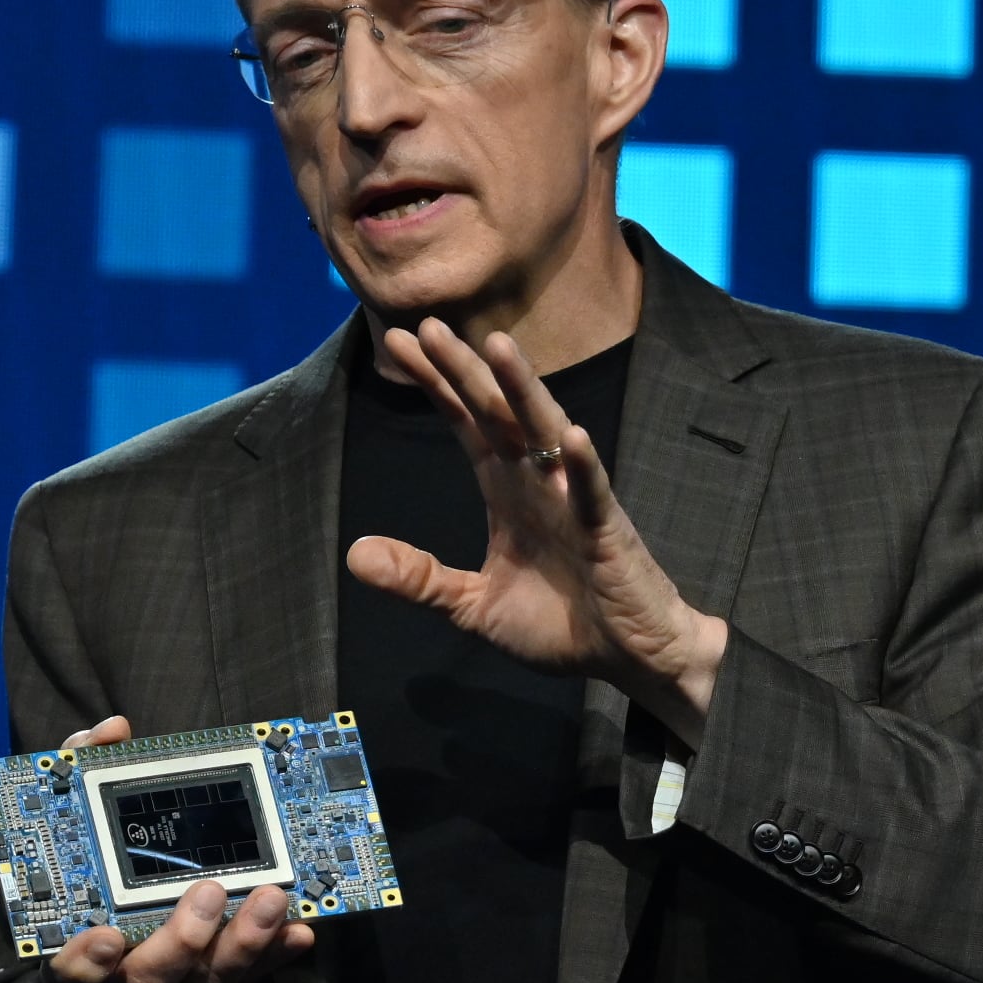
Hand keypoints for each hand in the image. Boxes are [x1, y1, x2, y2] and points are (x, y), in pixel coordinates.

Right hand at [36, 715, 315, 982]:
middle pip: (154, 975)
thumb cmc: (98, 900)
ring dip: (245, 939)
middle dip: (184, 938)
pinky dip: (277, 953)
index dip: (86, 961)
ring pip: (213, 978)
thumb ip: (83, 782)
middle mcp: (130, 981)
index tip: (106, 939)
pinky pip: (255, 976)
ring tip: (271, 898)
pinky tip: (300, 929)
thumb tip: (113, 729)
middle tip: (209, 892)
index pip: (71, 970)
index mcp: (84, 955)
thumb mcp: (77, 846)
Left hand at [346, 318, 728, 737]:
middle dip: (464, 371)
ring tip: (498, 348)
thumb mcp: (473, 606)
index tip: (398, 342)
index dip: (437, 384)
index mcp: (506, 491)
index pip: (467, 424)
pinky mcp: (606, 532)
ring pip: (546, 434)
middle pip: (496, 414)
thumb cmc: (560, 625)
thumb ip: (420, 579)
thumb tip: (355, 555)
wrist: (626, 656)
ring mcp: (574, 501)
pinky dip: (582, 467)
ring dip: (523, 392)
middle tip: (429, 326)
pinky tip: (570, 437)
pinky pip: (593, 494)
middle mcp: (538, 483)